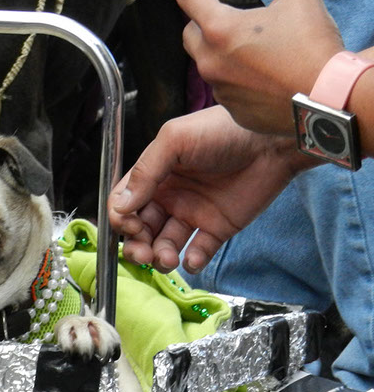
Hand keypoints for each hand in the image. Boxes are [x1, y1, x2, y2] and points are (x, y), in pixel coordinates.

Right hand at [108, 106, 310, 272]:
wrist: (271, 140)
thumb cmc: (222, 130)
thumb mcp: (174, 140)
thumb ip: (145, 171)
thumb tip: (121, 206)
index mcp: (154, 176)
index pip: (124, 204)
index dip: (121, 220)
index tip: (130, 226)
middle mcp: (169, 197)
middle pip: (140, 230)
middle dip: (137, 246)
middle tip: (144, 254)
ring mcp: (193, 214)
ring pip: (165, 245)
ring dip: (160, 257)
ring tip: (168, 258)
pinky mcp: (218, 228)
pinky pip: (198, 252)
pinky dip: (192, 261)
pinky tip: (192, 259)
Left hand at [161, 0, 344, 134]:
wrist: (327, 99)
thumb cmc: (313, 47)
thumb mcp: (299, 0)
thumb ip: (275, 1)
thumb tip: (271, 16)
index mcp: (220, 29)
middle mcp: (211, 62)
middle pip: (191, 37)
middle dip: (203, 26)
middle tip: (229, 23)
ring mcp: (221, 90)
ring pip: (213, 66)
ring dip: (229, 57)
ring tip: (265, 56)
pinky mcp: (234, 112)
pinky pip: (232, 91)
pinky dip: (245, 82)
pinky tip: (272, 81)